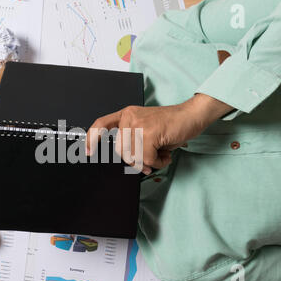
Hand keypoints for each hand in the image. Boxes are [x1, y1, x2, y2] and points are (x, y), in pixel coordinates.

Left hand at [86, 94, 233, 173]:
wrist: (192, 115)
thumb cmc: (171, 125)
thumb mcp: (148, 132)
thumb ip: (136, 145)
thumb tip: (135, 165)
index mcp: (127, 115)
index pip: (101, 123)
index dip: (92, 138)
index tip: (88, 152)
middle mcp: (129, 117)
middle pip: (120, 152)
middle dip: (136, 160)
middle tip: (152, 158)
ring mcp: (138, 124)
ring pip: (134, 157)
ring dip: (150, 161)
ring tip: (161, 152)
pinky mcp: (148, 132)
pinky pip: (147, 159)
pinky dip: (158, 162)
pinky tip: (166, 154)